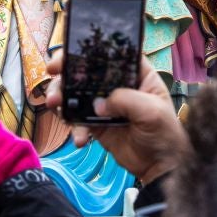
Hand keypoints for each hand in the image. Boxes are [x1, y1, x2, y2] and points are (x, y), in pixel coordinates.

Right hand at [43, 52, 188, 182]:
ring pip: (76, 93)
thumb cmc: (164, 133)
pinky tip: (80, 140)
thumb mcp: (151, 111)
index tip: (68, 54)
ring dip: (62, 98)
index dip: (88, 50)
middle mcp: (117, 85)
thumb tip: (97, 104)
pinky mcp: (96, 124)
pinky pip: (77, 119)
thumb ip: (124, 100)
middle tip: (52, 74)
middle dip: (66, 71)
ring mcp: (105, 104)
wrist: (159, 167)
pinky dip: (73, 127)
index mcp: (136, 74)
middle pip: (87, 70)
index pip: (110, 54)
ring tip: (55, 106)